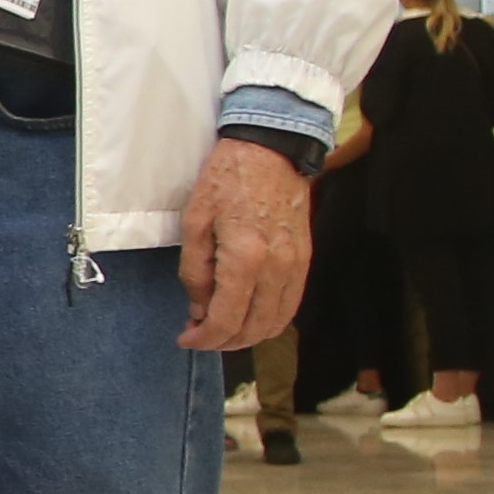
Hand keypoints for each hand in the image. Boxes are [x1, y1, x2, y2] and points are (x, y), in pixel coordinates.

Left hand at [176, 137, 313, 351]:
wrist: (272, 151)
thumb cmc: (226, 181)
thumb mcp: (194, 222)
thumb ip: (195, 271)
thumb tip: (199, 309)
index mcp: (245, 258)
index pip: (227, 320)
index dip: (205, 340)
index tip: (186, 339)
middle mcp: (278, 268)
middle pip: (254, 329)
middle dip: (224, 342)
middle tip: (200, 335)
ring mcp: (297, 265)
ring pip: (277, 322)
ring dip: (247, 335)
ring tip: (220, 327)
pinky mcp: (306, 259)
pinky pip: (291, 304)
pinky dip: (269, 319)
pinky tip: (247, 313)